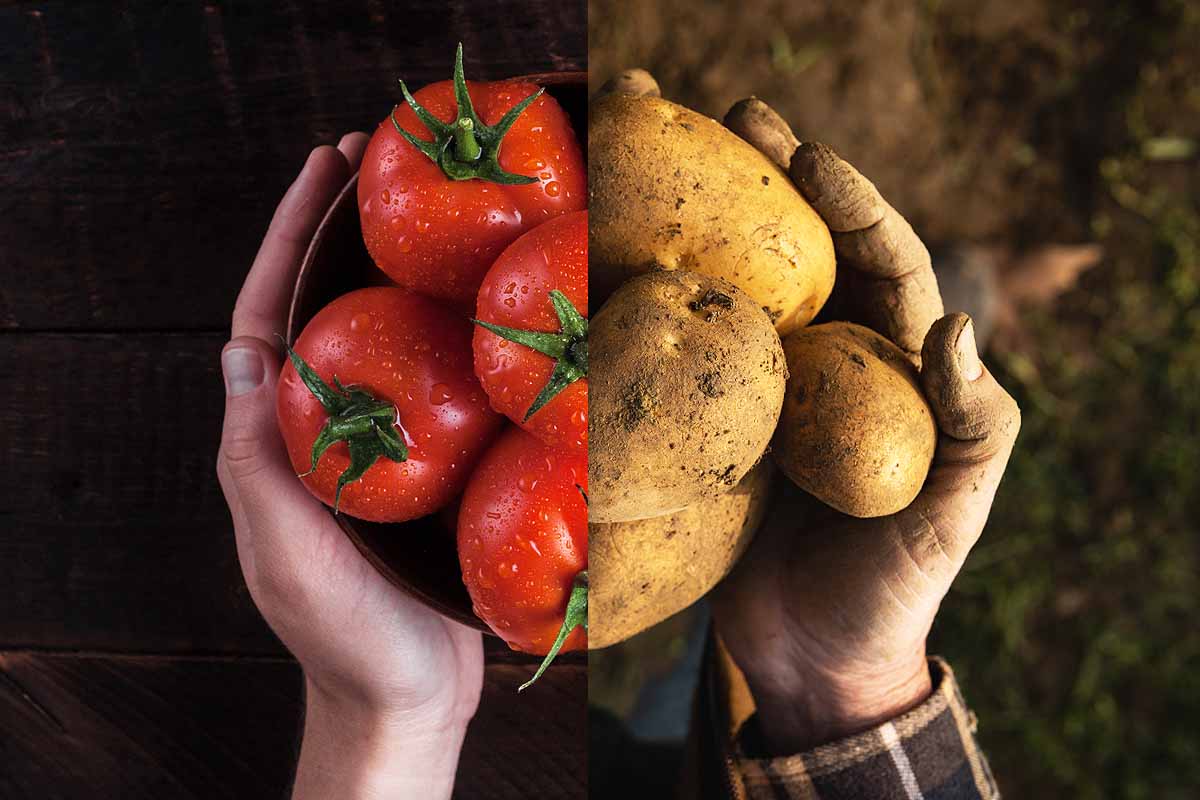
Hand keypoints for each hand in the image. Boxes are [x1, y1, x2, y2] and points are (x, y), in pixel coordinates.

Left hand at [216, 137, 482, 798]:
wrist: (408, 695)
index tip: (322, 171)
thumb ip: (256, 460)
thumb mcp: (285, 548)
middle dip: (341, 233)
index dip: (288, 239)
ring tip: (434, 210)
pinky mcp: (426, 466)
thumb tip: (241, 352)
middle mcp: (319, 429)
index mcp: (274, 438)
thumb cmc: (344, 634)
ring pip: (380, 339)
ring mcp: (374, 445)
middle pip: (323, 309)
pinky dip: (450, 334)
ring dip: (397, 271)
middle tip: (379, 161)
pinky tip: (487, 306)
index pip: (266, 317)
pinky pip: (433, 384)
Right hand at [708, 99, 1020, 752]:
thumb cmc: (896, 587)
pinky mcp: (712, 424)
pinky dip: (655, 307)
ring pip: (737, 290)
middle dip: (772, 182)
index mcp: (894, 365)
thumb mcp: (953, 510)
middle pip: (802, 253)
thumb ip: (972, 422)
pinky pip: (685, 355)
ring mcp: (765, 390)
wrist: (814, 660)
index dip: (850, 202)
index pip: (882, 261)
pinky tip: (614, 263)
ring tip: (660, 156)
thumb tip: (958, 323)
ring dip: (705, 223)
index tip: (807, 154)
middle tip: (730, 118)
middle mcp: (829, 360)